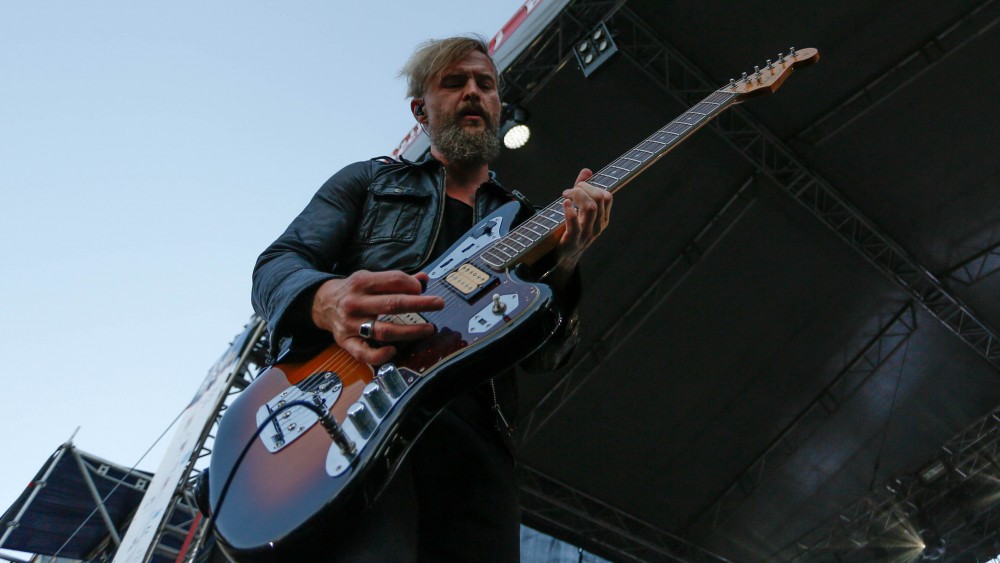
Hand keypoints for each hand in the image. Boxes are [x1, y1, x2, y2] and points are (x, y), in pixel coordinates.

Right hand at [311, 270, 443, 364]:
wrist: (322, 303)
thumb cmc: (354, 291)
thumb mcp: (371, 278)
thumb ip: (396, 280)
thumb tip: (424, 280)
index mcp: (362, 282)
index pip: (393, 280)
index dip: (412, 285)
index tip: (423, 290)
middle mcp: (355, 303)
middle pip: (392, 304)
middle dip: (419, 304)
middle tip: (439, 304)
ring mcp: (350, 324)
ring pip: (383, 330)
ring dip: (409, 331)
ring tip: (429, 329)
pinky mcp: (346, 342)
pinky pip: (363, 353)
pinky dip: (379, 355)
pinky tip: (394, 351)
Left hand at [548, 168, 612, 285]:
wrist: (563, 259)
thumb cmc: (572, 231)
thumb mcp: (580, 211)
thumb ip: (583, 191)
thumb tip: (587, 171)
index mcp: (602, 219)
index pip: (606, 196)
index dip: (592, 186)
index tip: (577, 187)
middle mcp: (597, 226)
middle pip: (599, 198)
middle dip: (584, 188)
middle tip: (569, 191)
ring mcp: (586, 234)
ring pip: (590, 207)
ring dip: (577, 196)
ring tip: (566, 196)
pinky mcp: (572, 240)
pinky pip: (574, 224)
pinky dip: (569, 211)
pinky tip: (565, 204)